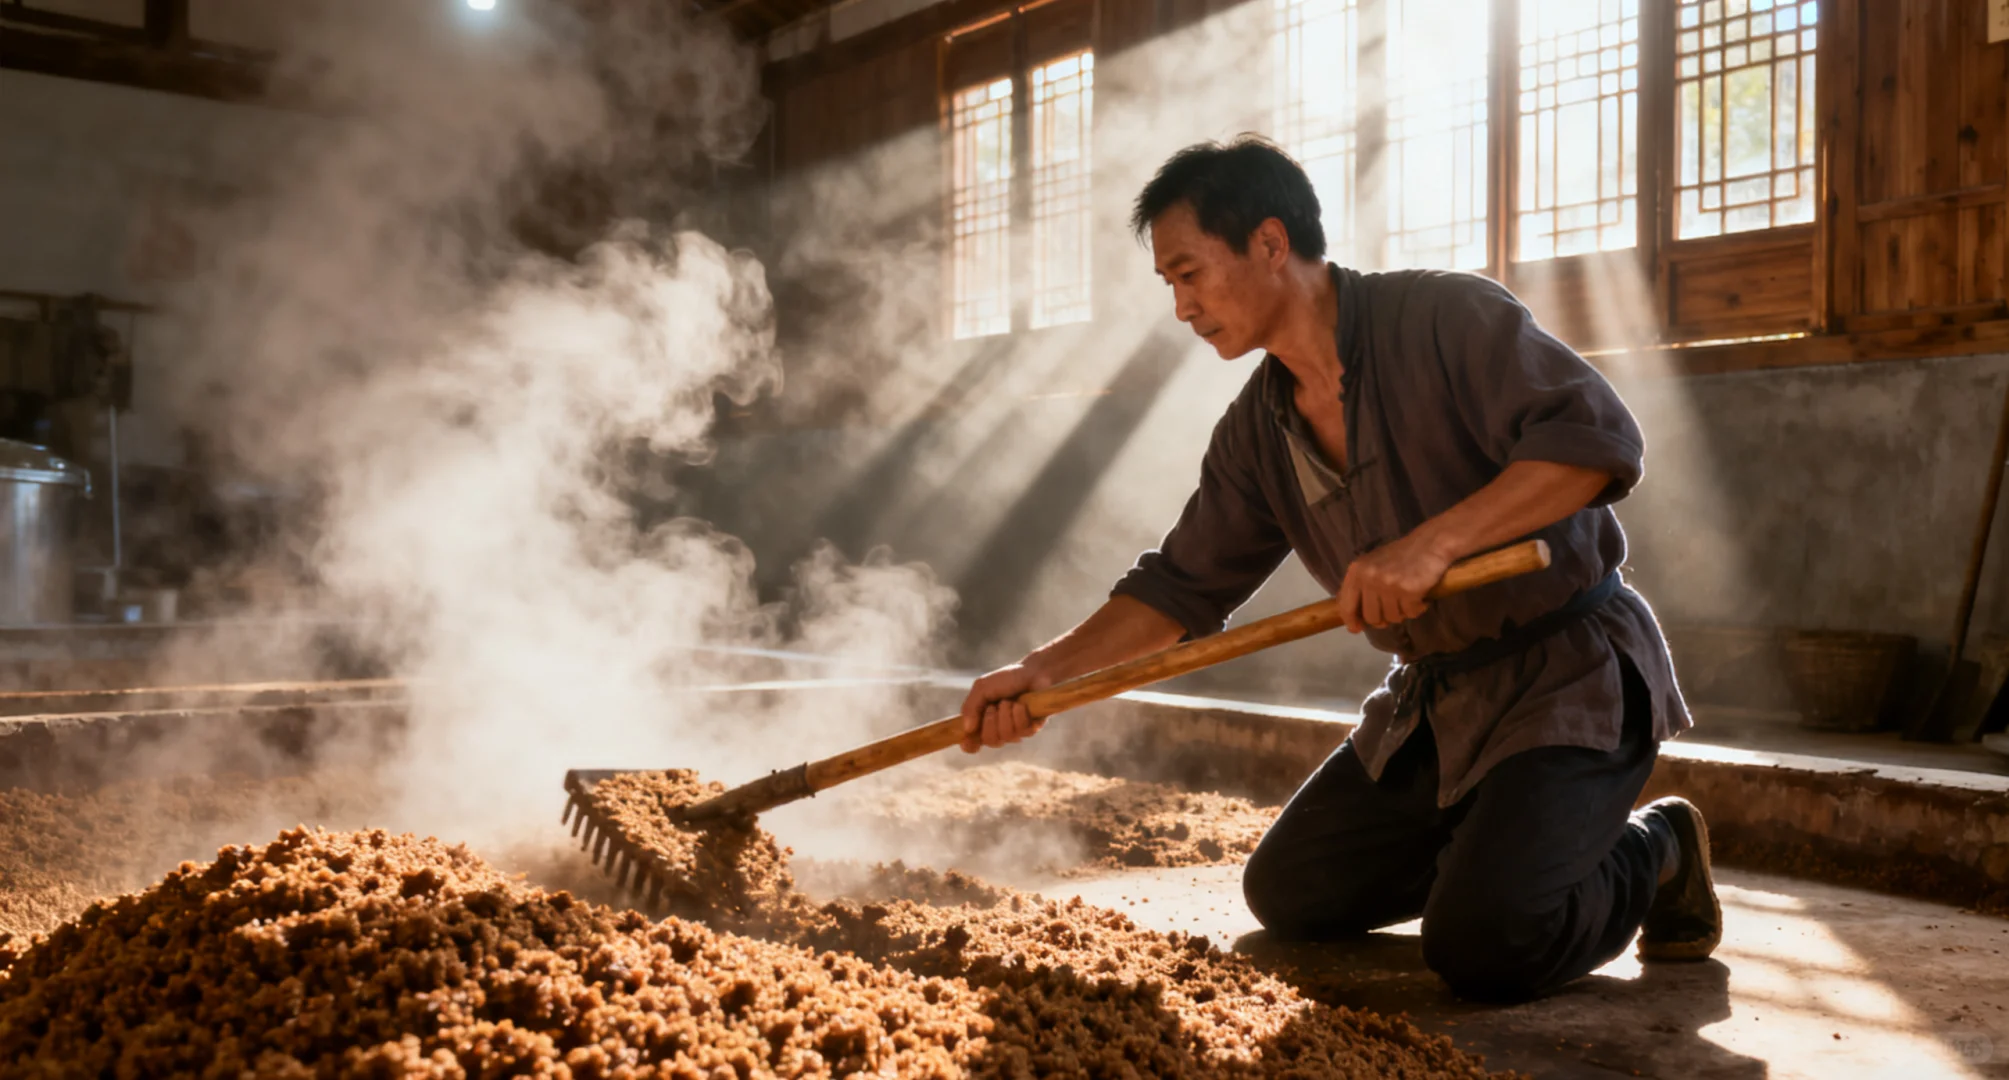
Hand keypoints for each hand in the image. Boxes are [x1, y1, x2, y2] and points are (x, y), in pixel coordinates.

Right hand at [958, 661, 1055, 753]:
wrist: (1032, 672)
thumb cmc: (1006, 679)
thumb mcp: (982, 688)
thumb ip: (971, 706)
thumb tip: (967, 729)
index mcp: (983, 721)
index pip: (973, 743)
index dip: (969, 745)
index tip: (967, 741)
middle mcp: (998, 729)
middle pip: (990, 741)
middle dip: (990, 721)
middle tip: (993, 706)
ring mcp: (1015, 730)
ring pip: (1006, 736)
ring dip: (1006, 715)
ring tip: (1009, 701)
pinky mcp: (1031, 728)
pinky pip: (1022, 731)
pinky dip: (1019, 714)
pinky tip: (1021, 704)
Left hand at [1334, 532, 1455, 632]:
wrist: (1430, 543)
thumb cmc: (1401, 555)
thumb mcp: (1372, 565)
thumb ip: (1360, 586)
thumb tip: (1351, 616)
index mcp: (1356, 570)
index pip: (1346, 605)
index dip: (1351, 621)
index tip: (1357, 629)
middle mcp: (1369, 577)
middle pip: (1371, 617)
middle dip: (1383, 619)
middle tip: (1394, 610)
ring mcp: (1388, 584)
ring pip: (1392, 618)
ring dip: (1402, 613)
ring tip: (1408, 599)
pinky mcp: (1408, 590)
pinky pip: (1410, 613)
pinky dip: (1417, 609)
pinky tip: (1421, 598)